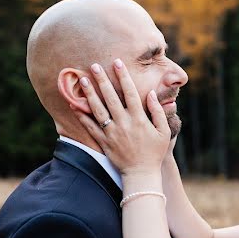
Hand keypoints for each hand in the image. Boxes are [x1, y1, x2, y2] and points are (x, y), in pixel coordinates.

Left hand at [74, 59, 170, 175]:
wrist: (141, 174)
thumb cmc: (154, 152)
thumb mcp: (164, 132)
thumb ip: (158, 112)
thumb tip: (151, 94)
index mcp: (139, 119)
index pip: (131, 93)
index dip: (124, 76)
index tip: (118, 63)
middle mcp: (124, 123)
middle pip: (111, 97)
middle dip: (102, 80)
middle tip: (94, 65)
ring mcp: (112, 133)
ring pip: (98, 109)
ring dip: (90, 93)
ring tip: (82, 80)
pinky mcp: (104, 142)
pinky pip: (90, 127)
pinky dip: (81, 116)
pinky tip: (74, 104)